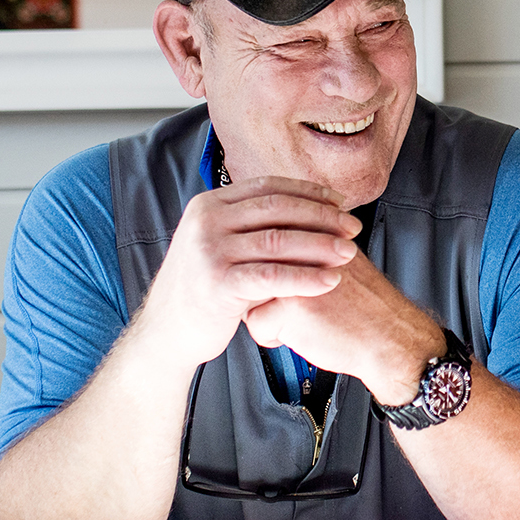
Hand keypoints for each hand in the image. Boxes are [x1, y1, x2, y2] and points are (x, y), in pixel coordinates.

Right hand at [136, 176, 360, 367]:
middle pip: (277, 209)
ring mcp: (209, 250)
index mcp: (209, 204)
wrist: (166, 332)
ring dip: (320, 245)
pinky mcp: (218, 283)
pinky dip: (306, 277)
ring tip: (349, 252)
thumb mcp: (219, 244)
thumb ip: (249, 224)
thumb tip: (302, 205)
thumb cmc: (203, 289)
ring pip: (278, 240)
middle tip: (353, 227)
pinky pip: (273, 276)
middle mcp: (206, 220)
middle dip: (322, 217)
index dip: (309, 193)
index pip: (268, 187)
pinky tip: (330, 281)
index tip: (340, 203)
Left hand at [243, 250, 442, 404]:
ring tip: (298, 319)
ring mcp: (292, 273)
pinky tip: (302, 335)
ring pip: (247, 294)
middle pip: (250, 266)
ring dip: (265, 312)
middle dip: (261, 290)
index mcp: (313, 229)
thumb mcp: (340, 258)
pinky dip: (274, 337)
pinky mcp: (288, 305)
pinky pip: (255, 324)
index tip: (283, 285)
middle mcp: (300, 244)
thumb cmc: (365, 304)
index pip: (262, 239)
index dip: (268, 268)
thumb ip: (311, 245)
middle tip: (294, 305)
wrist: (390, 336)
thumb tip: (277, 244)